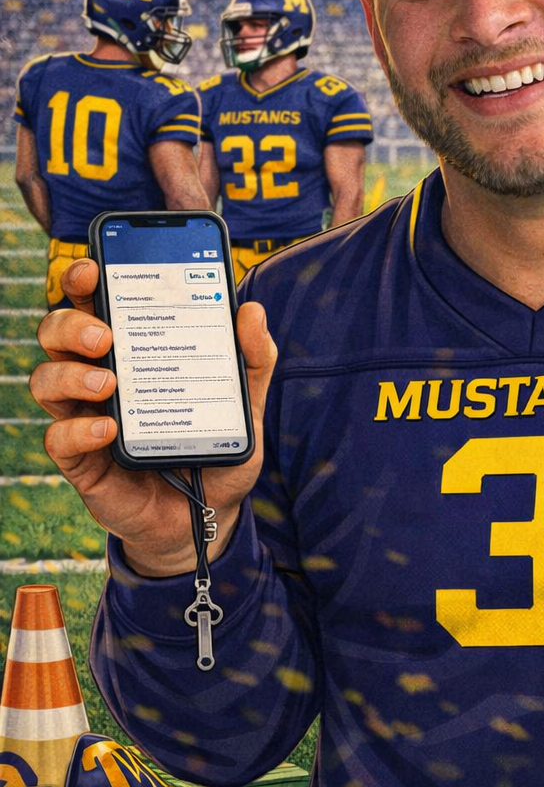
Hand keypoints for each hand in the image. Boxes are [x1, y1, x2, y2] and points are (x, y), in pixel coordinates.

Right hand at [30, 258, 276, 576]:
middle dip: (71, 323)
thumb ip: (253, 359)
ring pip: (46, 379)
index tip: (92, 267)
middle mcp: (98, 378)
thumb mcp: (246, 406)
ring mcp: (85, 418)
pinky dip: (77, 429)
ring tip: (109, 380)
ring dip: (69, 373)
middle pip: (58, 333)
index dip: (82, 280)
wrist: (208, 519)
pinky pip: (58, 439)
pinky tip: (108, 427)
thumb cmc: (215, 451)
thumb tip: (251, 310)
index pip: (94, 304)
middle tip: (105, 333)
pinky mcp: (83, 463)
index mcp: (131, 352)